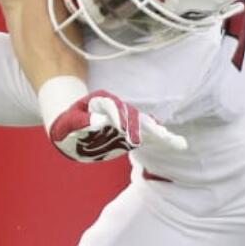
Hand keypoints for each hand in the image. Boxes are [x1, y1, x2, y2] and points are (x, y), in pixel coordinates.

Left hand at [49, 90, 186, 162]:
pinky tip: (176, 144)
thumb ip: (81, 122)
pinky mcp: (130, 132)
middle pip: (131, 114)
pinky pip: (148, 134)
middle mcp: (116, 108)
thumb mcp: (68, 122)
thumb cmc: (68, 125)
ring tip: (174, 141)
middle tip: (141, 141)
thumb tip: (100, 123)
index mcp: (100, 101)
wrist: (71, 129)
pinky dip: (161, 138)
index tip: (120, 128)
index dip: (117, 116)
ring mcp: (125, 120)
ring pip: (144, 123)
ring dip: (157, 132)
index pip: (112, 105)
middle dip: (138, 126)